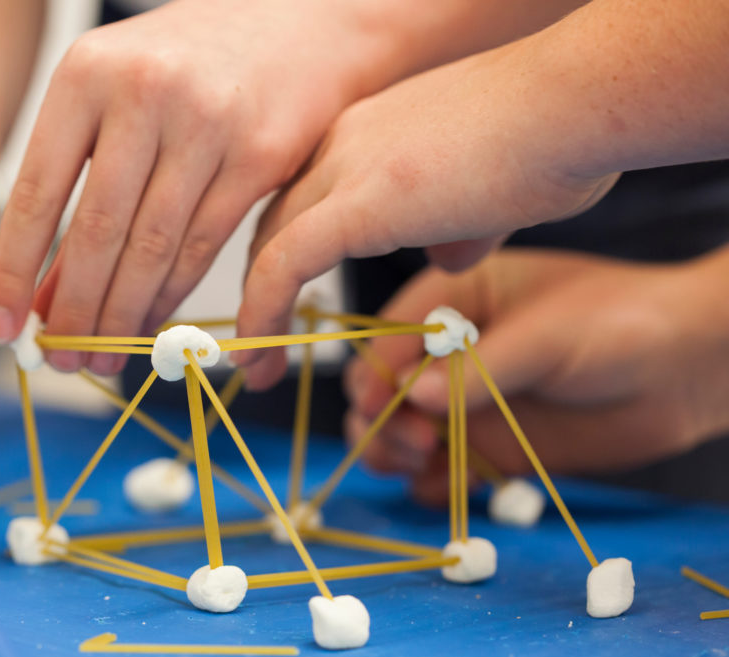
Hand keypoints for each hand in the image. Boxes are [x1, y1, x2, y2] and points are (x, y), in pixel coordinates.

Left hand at [0, 0, 401, 374]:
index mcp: (88, 72)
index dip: (15, 269)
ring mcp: (208, 123)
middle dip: (74, 309)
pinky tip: (151, 324)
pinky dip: (173, 295)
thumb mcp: (117, 98)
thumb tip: (42, 293)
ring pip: (153, 247)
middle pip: (98, 230)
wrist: (298, 24)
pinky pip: (204, 246)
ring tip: (102, 356)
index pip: (38, 191)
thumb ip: (77, 183)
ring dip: (123, 315)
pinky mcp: (260, 156)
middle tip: (61, 359)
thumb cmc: (191, 65)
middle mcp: (145, 92)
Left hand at [236, 43, 618, 388]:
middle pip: (276, 223)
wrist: (578, 106)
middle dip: (263, 289)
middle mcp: (344, 141)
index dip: (291, 256)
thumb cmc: (558, 140)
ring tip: (257, 372)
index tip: (288, 307)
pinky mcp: (356, 202)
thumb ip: (458, 226)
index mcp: (370, 134)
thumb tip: (446, 255)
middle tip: (261, 347)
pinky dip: (264, 312)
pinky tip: (261, 351)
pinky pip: (283, 265)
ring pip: (269, 245)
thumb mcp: (494, 196)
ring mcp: (344, 165)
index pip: (306, 200)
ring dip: (257, 314)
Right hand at [343, 248, 728, 505]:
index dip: (374, 371)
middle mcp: (448, 354)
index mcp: (454, 302)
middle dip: (381, 419)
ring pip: (398, 433)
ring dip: (394, 452)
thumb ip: (479, 367)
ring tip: (423, 462)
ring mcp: (466, 403)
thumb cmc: (621, 324)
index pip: (388, 336)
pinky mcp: (489, 447)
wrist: (687, 370)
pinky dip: (433, 485)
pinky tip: (457, 486)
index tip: (378, 405)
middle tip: (417, 443)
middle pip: (380, 390)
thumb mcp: (547, 335)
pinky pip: (440, 472)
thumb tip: (411, 395)